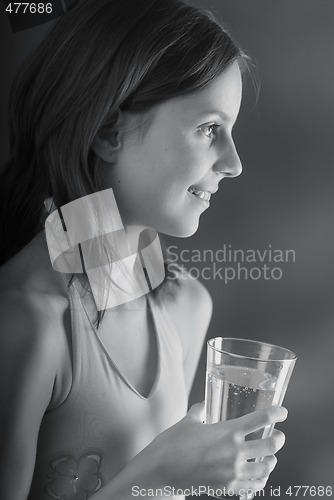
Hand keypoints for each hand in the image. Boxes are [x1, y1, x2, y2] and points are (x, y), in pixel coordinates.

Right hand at [152, 402, 286, 495]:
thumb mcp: (187, 422)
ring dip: (271, 461)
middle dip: (278, 439)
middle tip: (279, 436)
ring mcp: (233, 472)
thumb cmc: (173, 445)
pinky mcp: (227, 487)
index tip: (282, 412)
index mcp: (227, 431)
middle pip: (271, 445)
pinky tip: (258, 478)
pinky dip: (259, 482)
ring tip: (270, 458)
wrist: (162, 472)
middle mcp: (235, 451)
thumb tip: (202, 406)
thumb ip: (198, 412)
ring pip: (266, 468)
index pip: (261, 419)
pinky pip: (253, 486)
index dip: (276, 414)